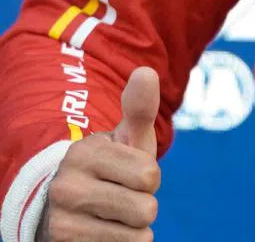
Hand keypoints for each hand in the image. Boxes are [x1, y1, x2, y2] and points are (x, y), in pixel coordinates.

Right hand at [36, 67, 161, 240]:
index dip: (149, 177)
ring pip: (136, 235)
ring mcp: (62, 222)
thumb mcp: (125, 139)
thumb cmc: (111, 168)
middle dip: (143, 204)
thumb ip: (139, 109)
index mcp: (85, 154)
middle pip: (145, 208)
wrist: (66, 207)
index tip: (128, 173)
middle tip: (121, 196)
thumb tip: (146, 72)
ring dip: (134, 228)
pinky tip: (104, 234)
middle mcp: (66, 188)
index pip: (150, 175)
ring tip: (112, 215)